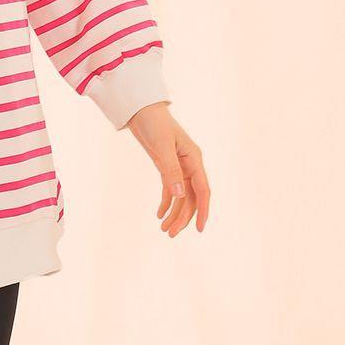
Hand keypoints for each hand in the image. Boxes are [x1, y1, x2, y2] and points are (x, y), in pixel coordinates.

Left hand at [125, 104, 209, 237]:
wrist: (142, 110)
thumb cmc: (153, 124)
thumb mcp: (161, 147)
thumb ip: (170, 170)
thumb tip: (179, 194)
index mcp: (194, 159)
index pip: (203, 190)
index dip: (203, 210)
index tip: (199, 229)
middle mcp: (190, 164)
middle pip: (192, 197)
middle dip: (183, 217)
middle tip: (171, 235)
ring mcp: (179, 166)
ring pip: (182, 196)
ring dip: (174, 213)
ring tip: (164, 230)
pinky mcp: (167, 166)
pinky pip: (171, 189)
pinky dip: (166, 203)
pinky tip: (159, 215)